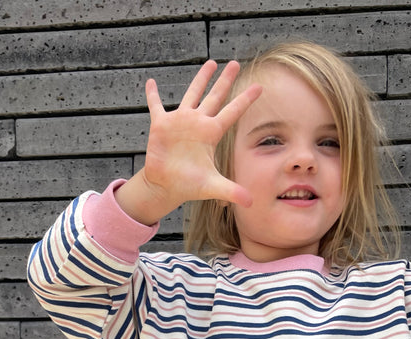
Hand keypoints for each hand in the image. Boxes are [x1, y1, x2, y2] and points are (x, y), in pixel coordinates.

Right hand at [115, 60, 261, 224]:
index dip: (245, 100)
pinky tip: (151, 82)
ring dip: (201, 79)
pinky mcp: (161, 125)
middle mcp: (198, 123)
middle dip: (225, 80)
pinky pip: (156, 106)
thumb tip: (251, 203)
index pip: (232, 112)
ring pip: (192, 94)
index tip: (259, 87)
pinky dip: (153, 95)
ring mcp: (180, 122)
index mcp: (211, 133)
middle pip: (215, 96)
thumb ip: (232, 191)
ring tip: (211, 63)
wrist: (166, 187)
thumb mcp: (212, 187)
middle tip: (236, 63)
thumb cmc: (189, 185)